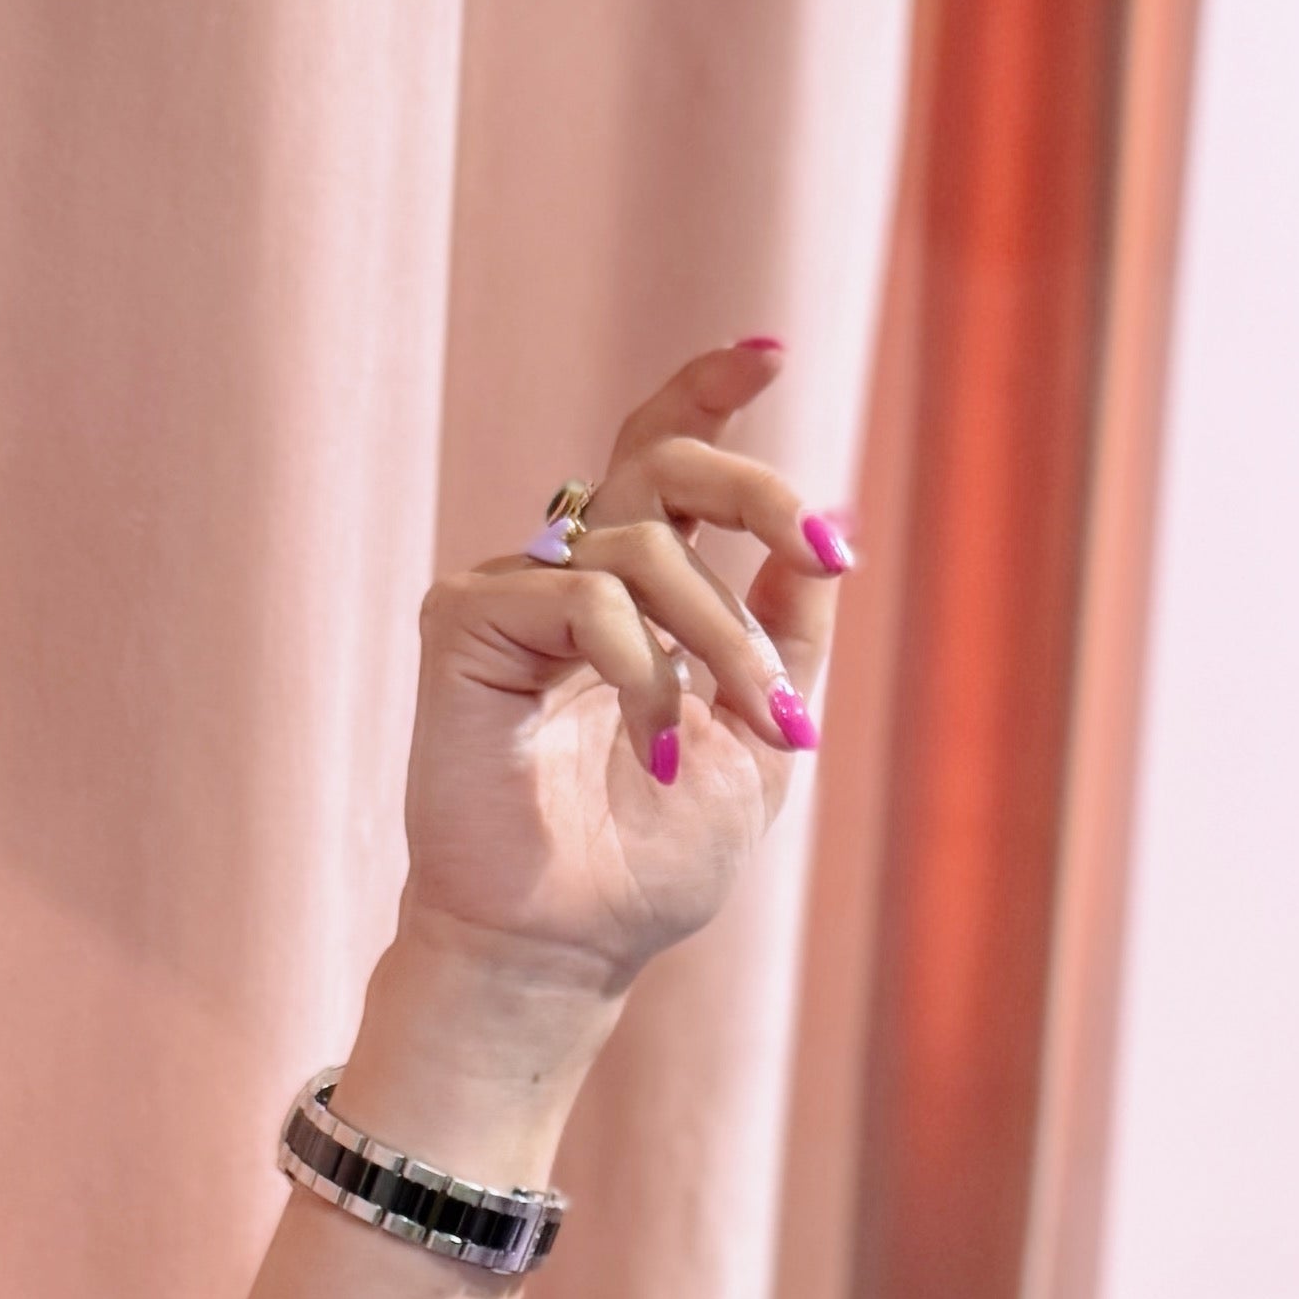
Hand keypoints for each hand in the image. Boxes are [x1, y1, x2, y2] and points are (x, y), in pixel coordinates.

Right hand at [385, 338, 851, 1071]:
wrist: (572, 946)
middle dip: (758, 493)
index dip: (710, 393)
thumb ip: (790, 633)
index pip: (666, 460)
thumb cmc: (654, 858)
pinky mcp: (465, 622)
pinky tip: (656, 746)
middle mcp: (571, 572)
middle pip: (660, 464)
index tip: (772, 352)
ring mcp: (513, 591)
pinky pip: (582, 600)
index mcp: (639, 590)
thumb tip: (833, 527)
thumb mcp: (762, 737)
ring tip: (751, 728)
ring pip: (643, 548)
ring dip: (723, 641)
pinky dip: (641, 669)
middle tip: (826, 549)